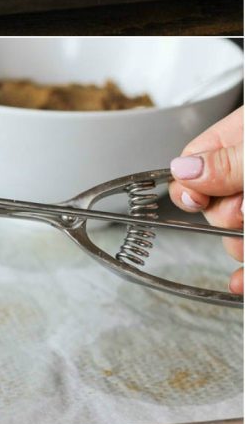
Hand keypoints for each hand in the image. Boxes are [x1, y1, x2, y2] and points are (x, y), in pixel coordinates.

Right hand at [169, 105, 242, 297]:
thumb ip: (228, 160)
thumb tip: (184, 171)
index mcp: (238, 141)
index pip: (193, 166)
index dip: (190, 189)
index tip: (196, 201)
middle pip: (214, 209)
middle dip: (223, 219)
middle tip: (244, 210)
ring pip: (234, 238)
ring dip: (238, 245)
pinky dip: (243, 273)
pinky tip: (238, 283)